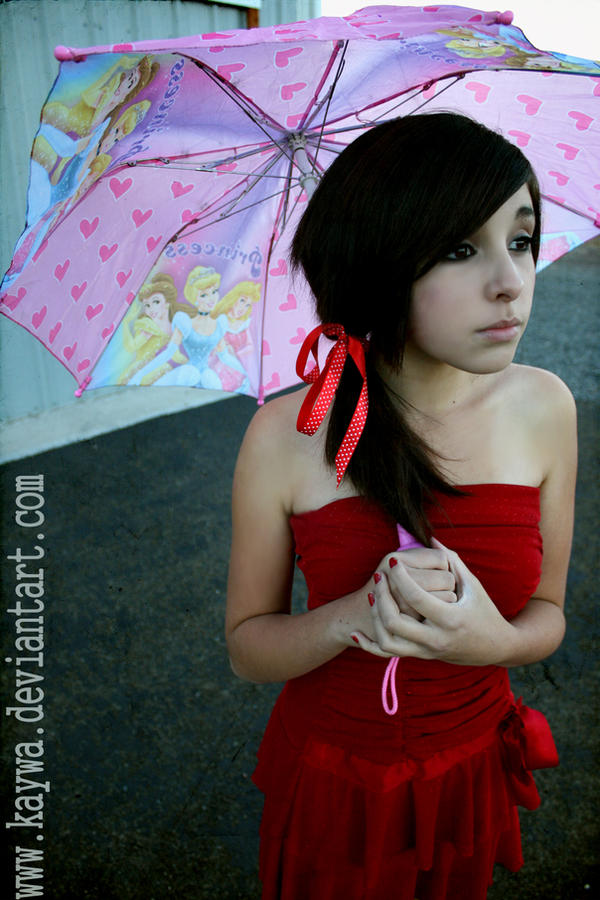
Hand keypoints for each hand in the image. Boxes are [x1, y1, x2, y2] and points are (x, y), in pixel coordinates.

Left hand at [352, 539, 513, 665]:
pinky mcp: (421, 657)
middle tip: (379, 576)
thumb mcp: (472, 585)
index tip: (392, 560)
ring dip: (375, 618)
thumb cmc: (485, 611)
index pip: (416, 597)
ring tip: (373, 596)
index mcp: (451, 619)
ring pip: (387, 642)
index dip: (400, 576)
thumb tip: (432, 537)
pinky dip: (369, 646)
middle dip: (381, 596)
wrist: (495, 647)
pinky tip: (356, 634)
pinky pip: (388, 656)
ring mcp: (427, 651)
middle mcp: (436, 638)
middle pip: (395, 621)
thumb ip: (451, 561)